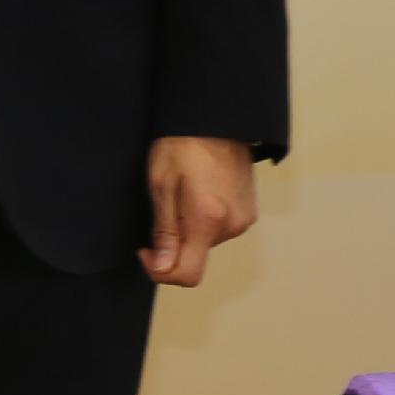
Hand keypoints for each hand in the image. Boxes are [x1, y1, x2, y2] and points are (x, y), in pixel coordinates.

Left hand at [142, 135, 259, 286]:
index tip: (146, 251)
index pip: (187, 274)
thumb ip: (164, 232)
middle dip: (174, 244)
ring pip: (207, 243)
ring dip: (190, 230)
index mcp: (208, 220)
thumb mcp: (161, 187)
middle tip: (163, 209)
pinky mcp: (249, 211)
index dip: (159, 271)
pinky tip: (199, 195)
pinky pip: (220, 229)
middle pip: (195, 257)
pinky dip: (205, 221)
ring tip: (183, 196)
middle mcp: (232, 225)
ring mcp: (244, 218)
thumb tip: (163, 268)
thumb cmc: (183, 145)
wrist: (217, 120)